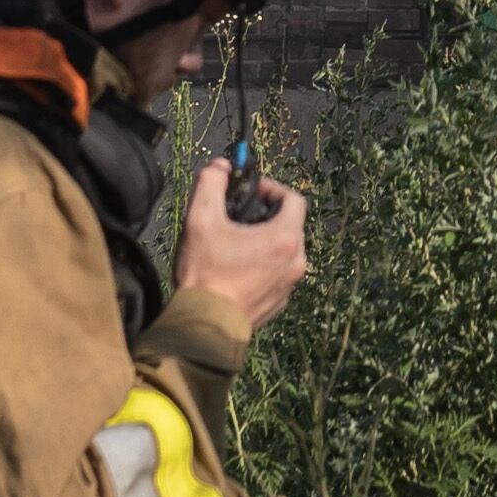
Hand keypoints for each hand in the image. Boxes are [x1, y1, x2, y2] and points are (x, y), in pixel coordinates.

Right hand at [183, 156, 308, 330]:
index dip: (271, 189)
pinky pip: (276, 274)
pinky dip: (261, 266)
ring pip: (283, 251)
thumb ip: (210, 183)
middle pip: (289, 225)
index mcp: (286, 238)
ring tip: (233, 244)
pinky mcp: (278, 304)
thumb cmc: (205, 274)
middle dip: (265, 215)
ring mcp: (289, 286)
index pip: (293, 199)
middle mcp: (296, 262)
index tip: (249, 192)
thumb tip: (220, 166)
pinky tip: (234, 270)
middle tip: (238, 216)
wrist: (203, 330)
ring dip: (263, 241)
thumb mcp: (201, 220)